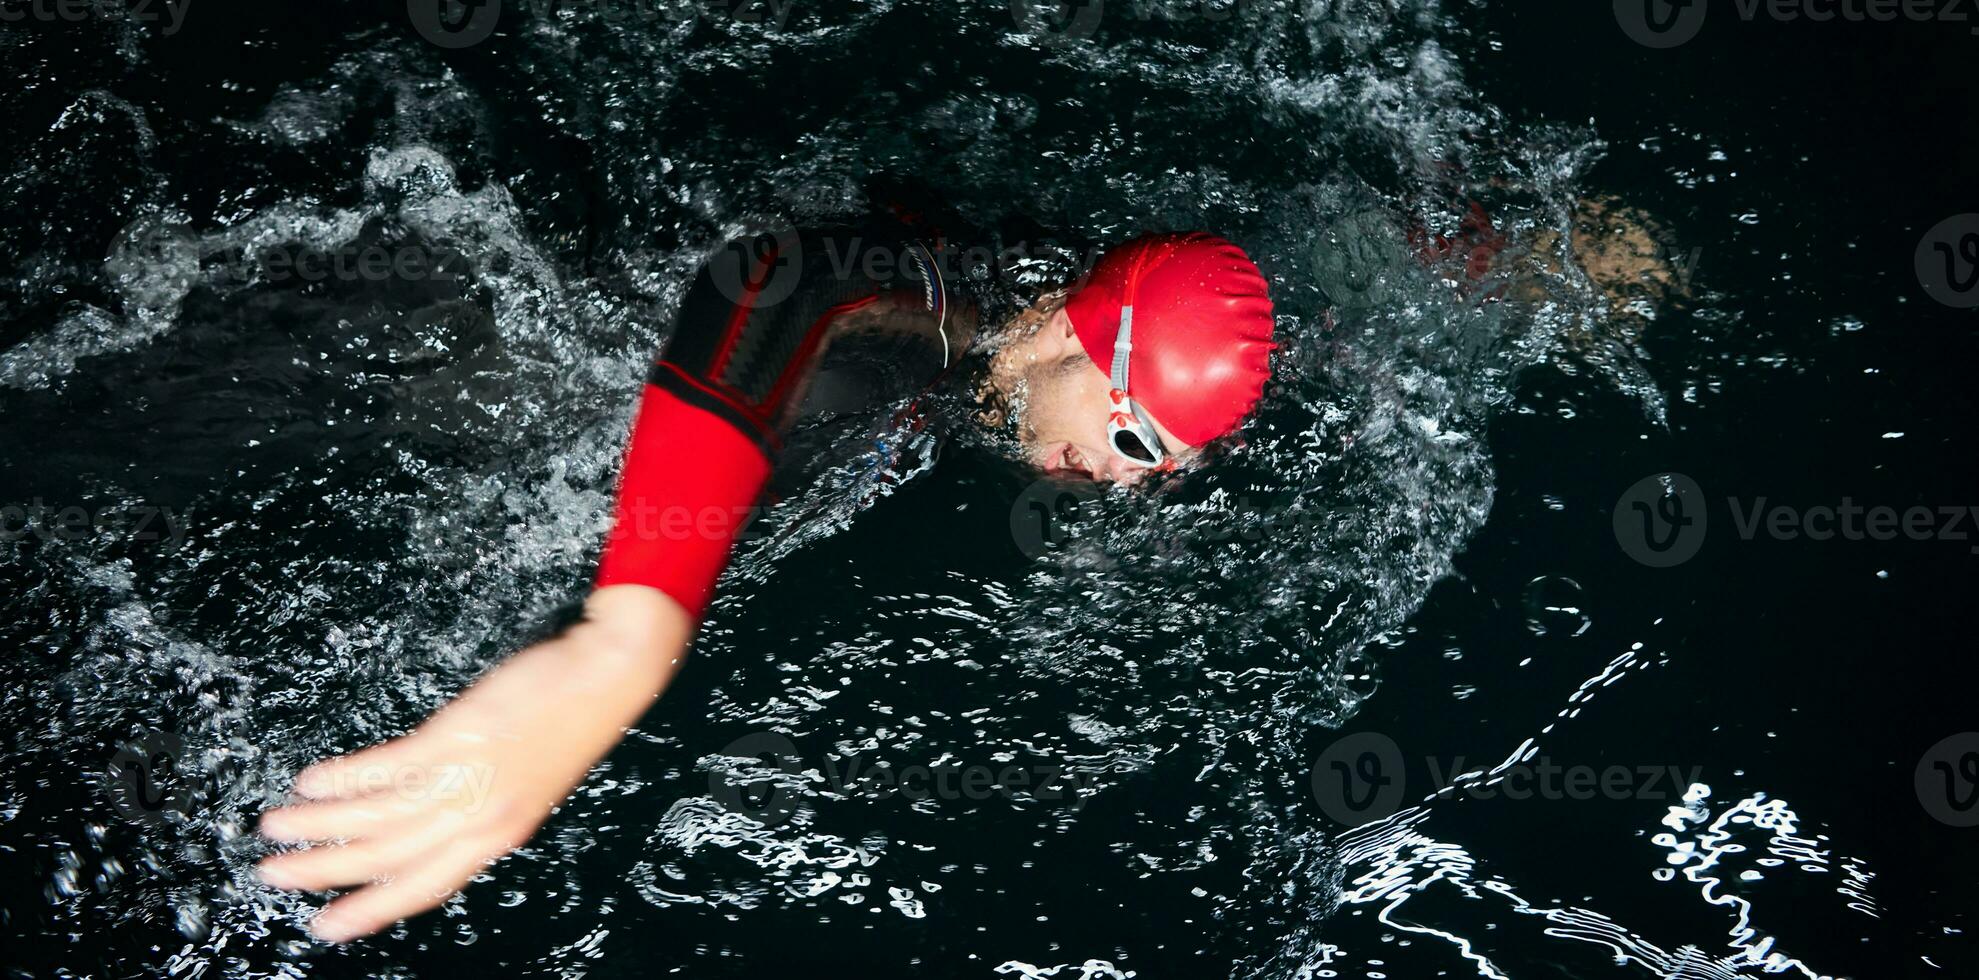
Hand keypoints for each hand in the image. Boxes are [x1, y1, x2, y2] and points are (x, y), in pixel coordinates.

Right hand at [257, 586, 692, 941]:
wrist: (605, 674)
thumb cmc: (569, 721)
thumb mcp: (528, 785)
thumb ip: (483, 811)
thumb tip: (434, 821)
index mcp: (498, 835)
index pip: (426, 887)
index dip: (373, 910)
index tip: (328, 926)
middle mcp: (479, 818)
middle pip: (387, 859)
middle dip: (324, 872)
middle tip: (276, 877)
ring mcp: (465, 779)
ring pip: (377, 819)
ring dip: (317, 826)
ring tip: (275, 828)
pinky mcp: (455, 738)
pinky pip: (385, 770)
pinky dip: (342, 780)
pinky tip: (310, 781)